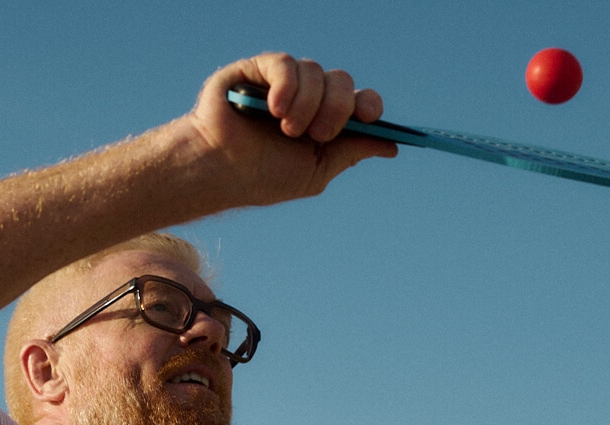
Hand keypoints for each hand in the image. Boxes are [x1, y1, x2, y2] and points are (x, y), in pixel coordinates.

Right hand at [182, 53, 397, 206]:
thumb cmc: (261, 176)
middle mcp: (308, 96)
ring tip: (286, 128)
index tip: (368, 119)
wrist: (218, 171)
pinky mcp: (257, 69)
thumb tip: (391, 144)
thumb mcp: (315, 172)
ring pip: (316, 72)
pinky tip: (275, 109)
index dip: (369, 105)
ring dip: (307, 104)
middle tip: (316, 134)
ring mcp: (283, 81)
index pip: (360, 101)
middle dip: (337, 108)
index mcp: (325, 120)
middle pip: (343, 82)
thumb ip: (351, 153)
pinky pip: (286, 63)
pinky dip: (287, 86)